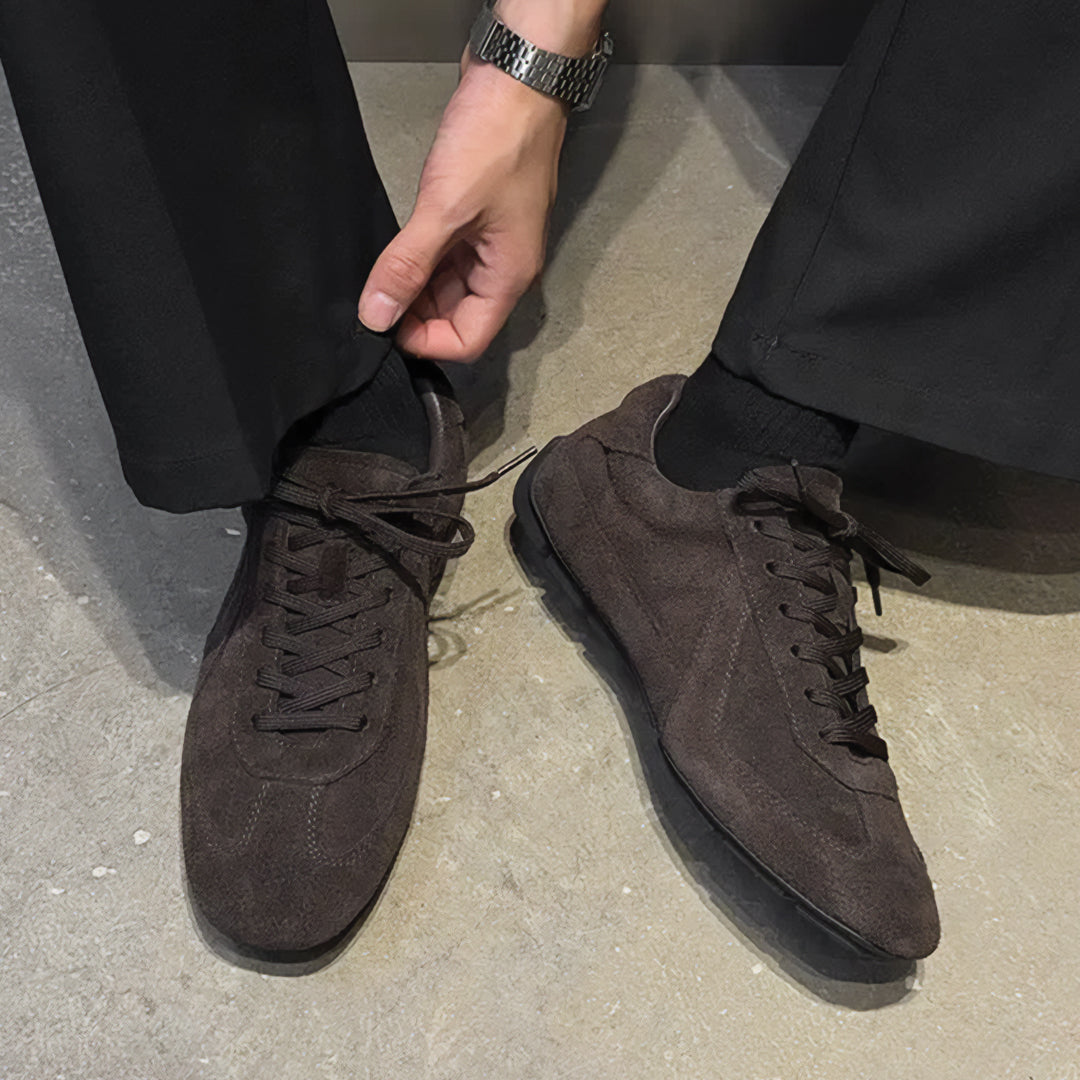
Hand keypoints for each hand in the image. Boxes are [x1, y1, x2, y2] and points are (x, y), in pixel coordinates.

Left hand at [358, 55, 568, 362]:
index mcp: (508, 277)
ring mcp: (490, 242)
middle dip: (415, 313)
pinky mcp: (476, 216)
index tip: (386, 324)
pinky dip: (420, 259)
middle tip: (374, 295)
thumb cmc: (498, 140)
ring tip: (381, 268)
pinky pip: (446, 255)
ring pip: (448, 286)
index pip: (467, 341)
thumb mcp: (445, 210)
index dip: (425, 341)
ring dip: (415, 285)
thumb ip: (408, 266)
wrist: (518, 77)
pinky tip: (397, 246)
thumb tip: (376, 314)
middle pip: (456, 317)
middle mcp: (502, 267)